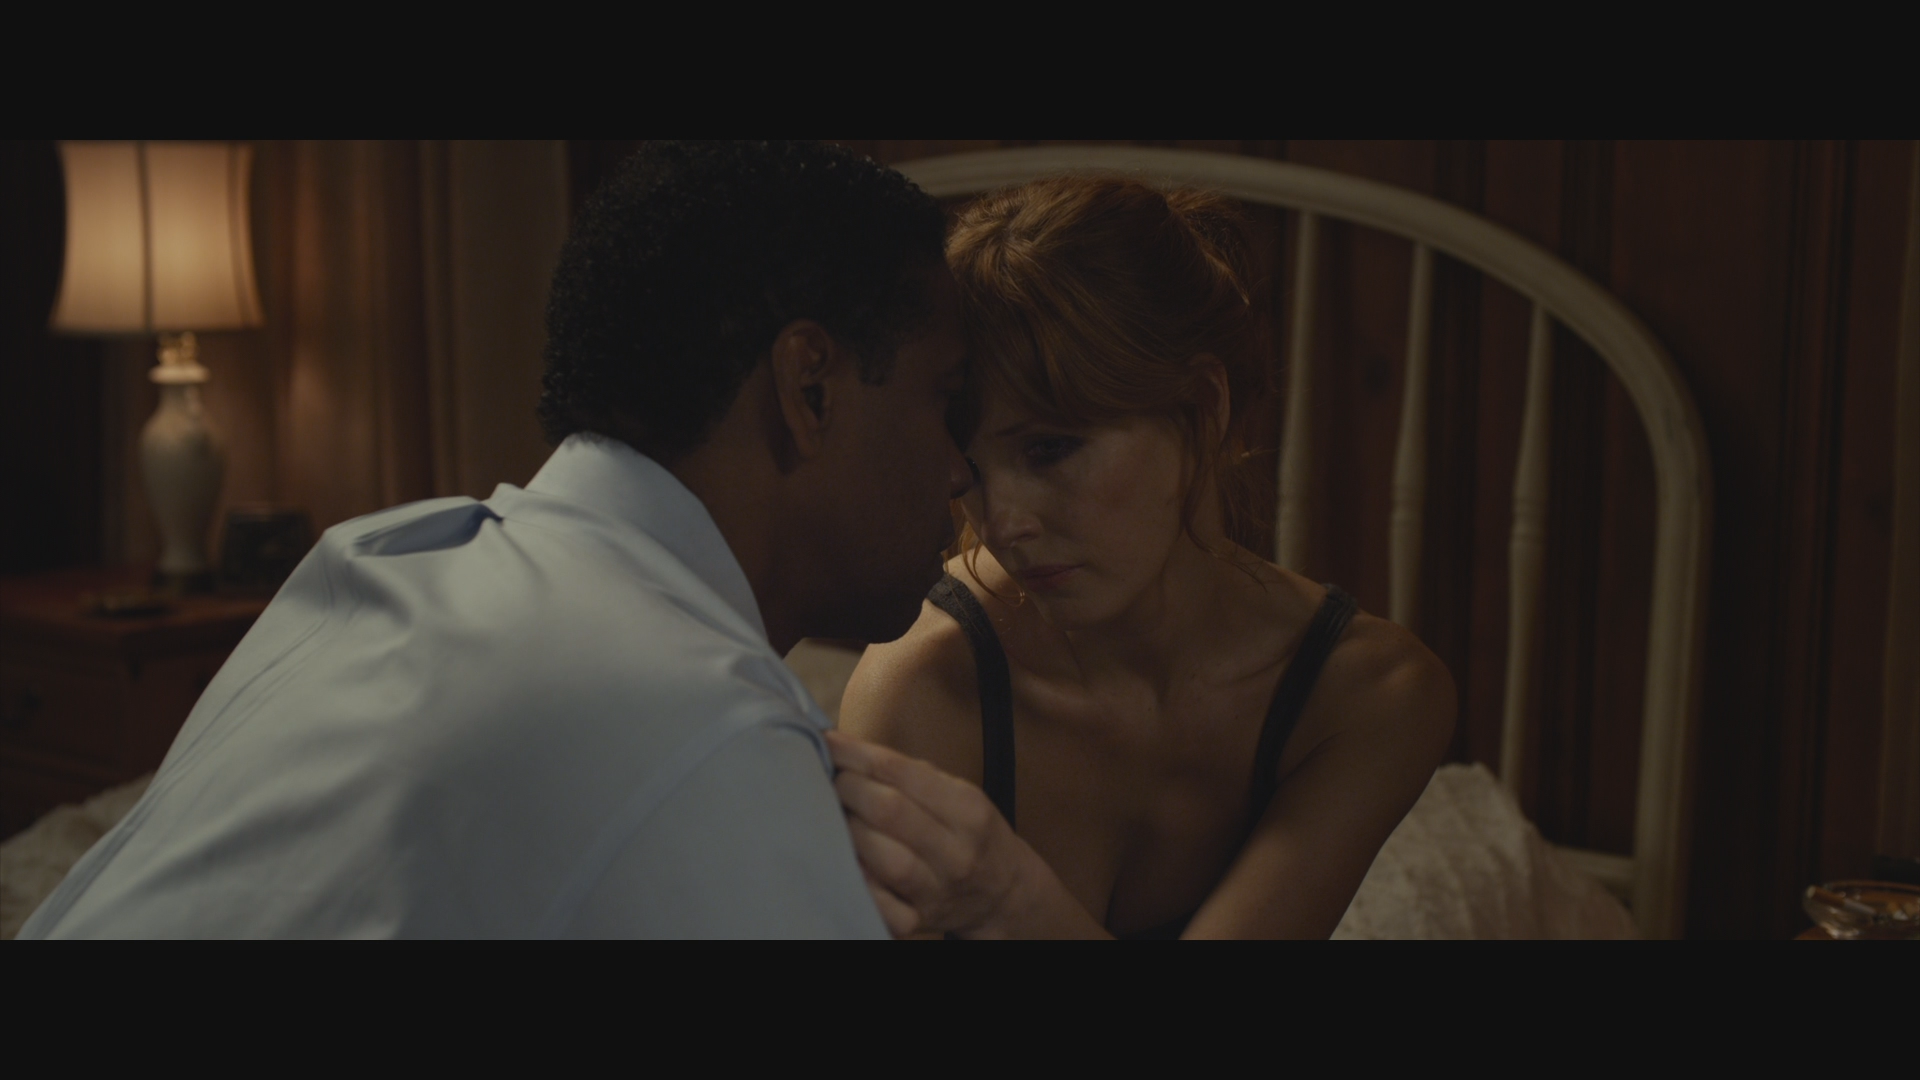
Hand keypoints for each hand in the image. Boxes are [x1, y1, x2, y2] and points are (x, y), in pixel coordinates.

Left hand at [824, 728, 1037, 938]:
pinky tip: (844, 861)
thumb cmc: (970, 834)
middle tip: (830, 780)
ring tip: (833, 817)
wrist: (1004, 894)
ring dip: (848, 831)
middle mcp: (957, 852)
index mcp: (968, 810)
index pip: (900, 772)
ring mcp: (937, 891)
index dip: (856, 755)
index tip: (828, 743)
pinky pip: (880, 906)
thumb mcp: (958, 793)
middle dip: (848, 788)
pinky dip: (858, 880)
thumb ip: (907, 774)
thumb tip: (846, 753)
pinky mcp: (917, 922)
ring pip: (883, 858)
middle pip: (889, 811)